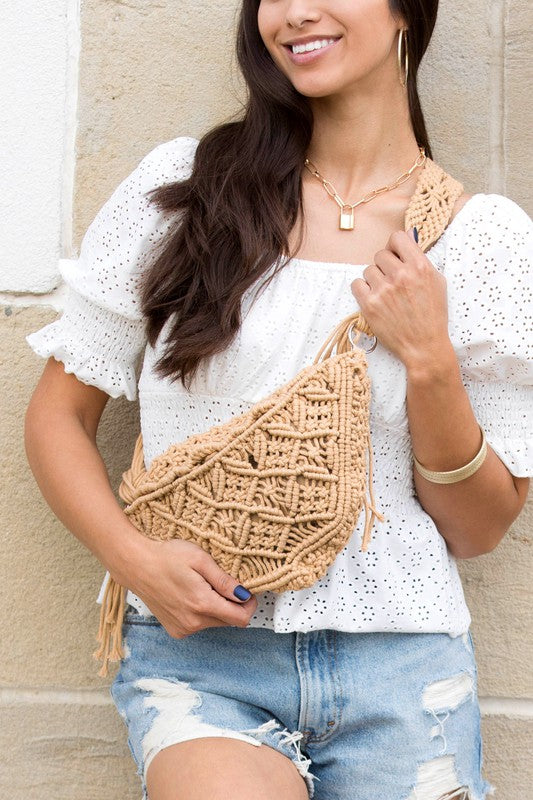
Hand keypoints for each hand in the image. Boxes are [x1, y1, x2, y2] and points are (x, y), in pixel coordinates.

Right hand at [112, 537, 257, 638]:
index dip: (249, 605)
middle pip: (229, 621)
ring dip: (216, 607)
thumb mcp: (200, 559)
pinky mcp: (176, 630)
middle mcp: (193, 622)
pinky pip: (200, 625)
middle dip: (232, 604)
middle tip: (221, 582)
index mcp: (202, 604)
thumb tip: (244, 595)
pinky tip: (190, 595)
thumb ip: (224, 580)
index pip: (241, 618)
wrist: (136, 565)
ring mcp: (183, 629)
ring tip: (201, 586)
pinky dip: (201, 613)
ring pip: (215, 623)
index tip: (246, 591)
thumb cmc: (167, 557)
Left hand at [351, 228, 450, 368]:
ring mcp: (383, 290)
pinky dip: (363, 291)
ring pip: (368, 270)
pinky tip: (374, 299)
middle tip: (392, 282)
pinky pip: (356, 284)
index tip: (395, 256)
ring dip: (374, 280)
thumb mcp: (437, 282)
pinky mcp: (369, 304)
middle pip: (380, 254)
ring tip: (386, 295)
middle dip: (385, 266)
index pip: (397, 237)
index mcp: (420, 266)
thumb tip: (409, 237)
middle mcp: (401, 275)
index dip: (395, 246)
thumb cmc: (432, 315)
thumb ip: (420, 259)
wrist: (424, 346)